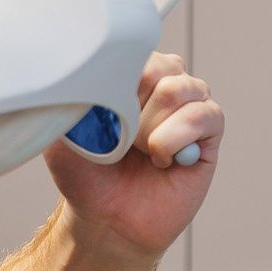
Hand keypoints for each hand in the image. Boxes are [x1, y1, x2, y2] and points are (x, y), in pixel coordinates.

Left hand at [42, 51, 223, 260]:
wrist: (106, 220)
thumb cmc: (86, 175)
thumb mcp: (61, 133)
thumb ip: (68, 99)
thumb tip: (75, 72)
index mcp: (128, 78)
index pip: (133, 50)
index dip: (115, 80)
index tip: (99, 113)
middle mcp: (163, 86)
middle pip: (159, 65)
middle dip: (131, 104)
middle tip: (118, 138)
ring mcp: (189, 106)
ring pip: (178, 89)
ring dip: (149, 126)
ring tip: (138, 151)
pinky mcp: (210, 133)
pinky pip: (202, 116)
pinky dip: (173, 139)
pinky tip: (160, 159)